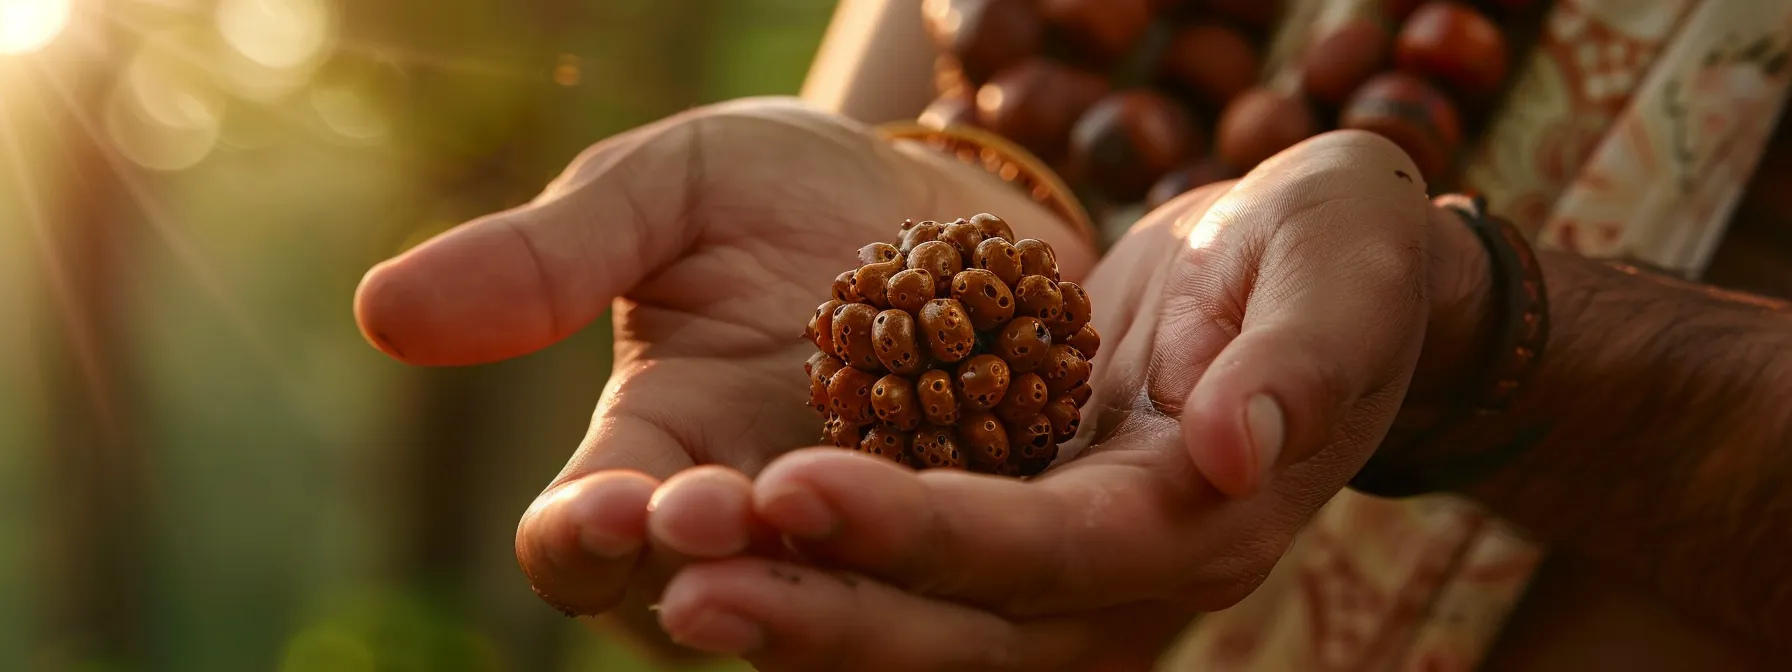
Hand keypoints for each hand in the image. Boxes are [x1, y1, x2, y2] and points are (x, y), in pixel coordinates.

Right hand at [352, 97, 1094, 618]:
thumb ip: (550, 257)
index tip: (611, 503)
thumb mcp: (664, 190)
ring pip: (832, 610)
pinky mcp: (977, 527)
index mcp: (650, 451)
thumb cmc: (777, 188)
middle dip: (708, 569)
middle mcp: (750, 519)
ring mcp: (863, 534)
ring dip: (826, 581)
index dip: (586, 538)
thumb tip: (381, 310)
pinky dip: (954, 554)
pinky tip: (974, 524)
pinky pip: (961, 570)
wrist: (937, 194)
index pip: (583, 540)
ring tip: (824, 519)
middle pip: (703, 601)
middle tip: (720, 518)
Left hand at [650, 130, 1498, 668]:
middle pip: (962, 629)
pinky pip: (913, 575)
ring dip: (803, 605)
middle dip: (825, 610)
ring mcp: (1068, 569)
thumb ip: (1300, 361)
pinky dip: (823, 569)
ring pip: (922, 623)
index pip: (1048, 552)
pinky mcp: (1022, 530)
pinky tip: (727, 543)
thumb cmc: (1335, 254)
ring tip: (674, 576)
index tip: (791, 489)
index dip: (921, 535)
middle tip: (685, 585)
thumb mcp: (1340, 271)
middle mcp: (1126, 578)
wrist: (1310, 275)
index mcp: (1198, 522)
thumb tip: (1239, 448)